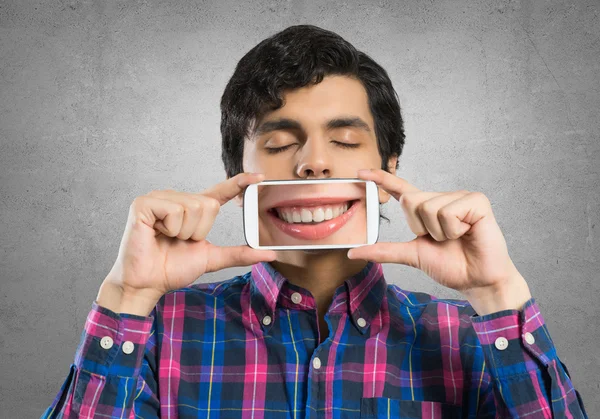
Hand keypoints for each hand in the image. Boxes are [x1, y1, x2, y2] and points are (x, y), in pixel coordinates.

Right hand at [101, 172, 276, 305]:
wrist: (147, 283)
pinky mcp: (144, 203)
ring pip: (193, 207)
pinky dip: (170, 228)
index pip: (220, 192)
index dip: (239, 183)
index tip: (259, 176)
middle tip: (179, 241)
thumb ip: (239, 254)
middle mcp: (177, 199)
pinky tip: (156, 233)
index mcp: (192, 209)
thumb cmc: (172, 269)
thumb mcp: (212, 258)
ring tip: (167, 238)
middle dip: (199, 231)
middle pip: (208, 204)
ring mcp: (159, 198)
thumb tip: (269, 254)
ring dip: (184, 232)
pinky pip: (175, 210)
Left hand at [347, 169, 530, 314]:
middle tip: (442, 240)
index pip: (401, 189)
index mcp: (427, 208)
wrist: (477, 280)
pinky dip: (454, 230)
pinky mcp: (476, 201)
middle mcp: (442, 197)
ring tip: (457, 238)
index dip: (381, 179)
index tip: (361, 171)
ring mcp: (460, 197)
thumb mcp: (412, 255)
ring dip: (439, 232)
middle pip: (411, 201)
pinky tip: (468, 233)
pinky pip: (448, 212)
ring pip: (428, 208)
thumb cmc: (451, 266)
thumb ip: (384, 251)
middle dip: (421, 228)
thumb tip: (352, 253)